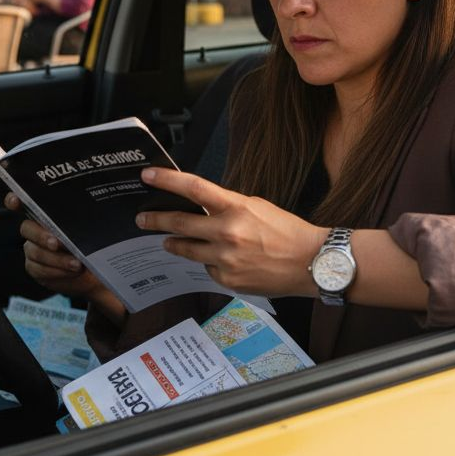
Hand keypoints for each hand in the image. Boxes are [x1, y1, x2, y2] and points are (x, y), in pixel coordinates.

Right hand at [5, 193, 123, 320]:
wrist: (97, 268)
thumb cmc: (93, 241)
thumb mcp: (91, 226)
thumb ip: (82, 219)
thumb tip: (85, 213)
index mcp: (46, 214)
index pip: (24, 203)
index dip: (14, 200)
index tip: (15, 201)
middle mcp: (34, 230)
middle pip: (27, 229)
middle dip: (42, 236)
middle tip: (57, 243)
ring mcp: (33, 250)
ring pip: (35, 253)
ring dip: (57, 259)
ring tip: (76, 263)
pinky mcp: (35, 268)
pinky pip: (40, 270)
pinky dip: (57, 271)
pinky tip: (71, 271)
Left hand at [135, 168, 325, 297]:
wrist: (312, 262)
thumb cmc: (288, 232)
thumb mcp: (257, 207)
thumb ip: (227, 207)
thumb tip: (201, 208)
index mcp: (236, 207)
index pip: (193, 188)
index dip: (166, 180)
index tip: (147, 175)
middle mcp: (227, 232)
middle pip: (179, 223)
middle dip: (155, 220)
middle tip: (142, 219)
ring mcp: (226, 259)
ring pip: (187, 249)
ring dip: (174, 243)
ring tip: (168, 241)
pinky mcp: (228, 280)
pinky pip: (208, 269)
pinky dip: (209, 263)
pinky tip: (222, 261)